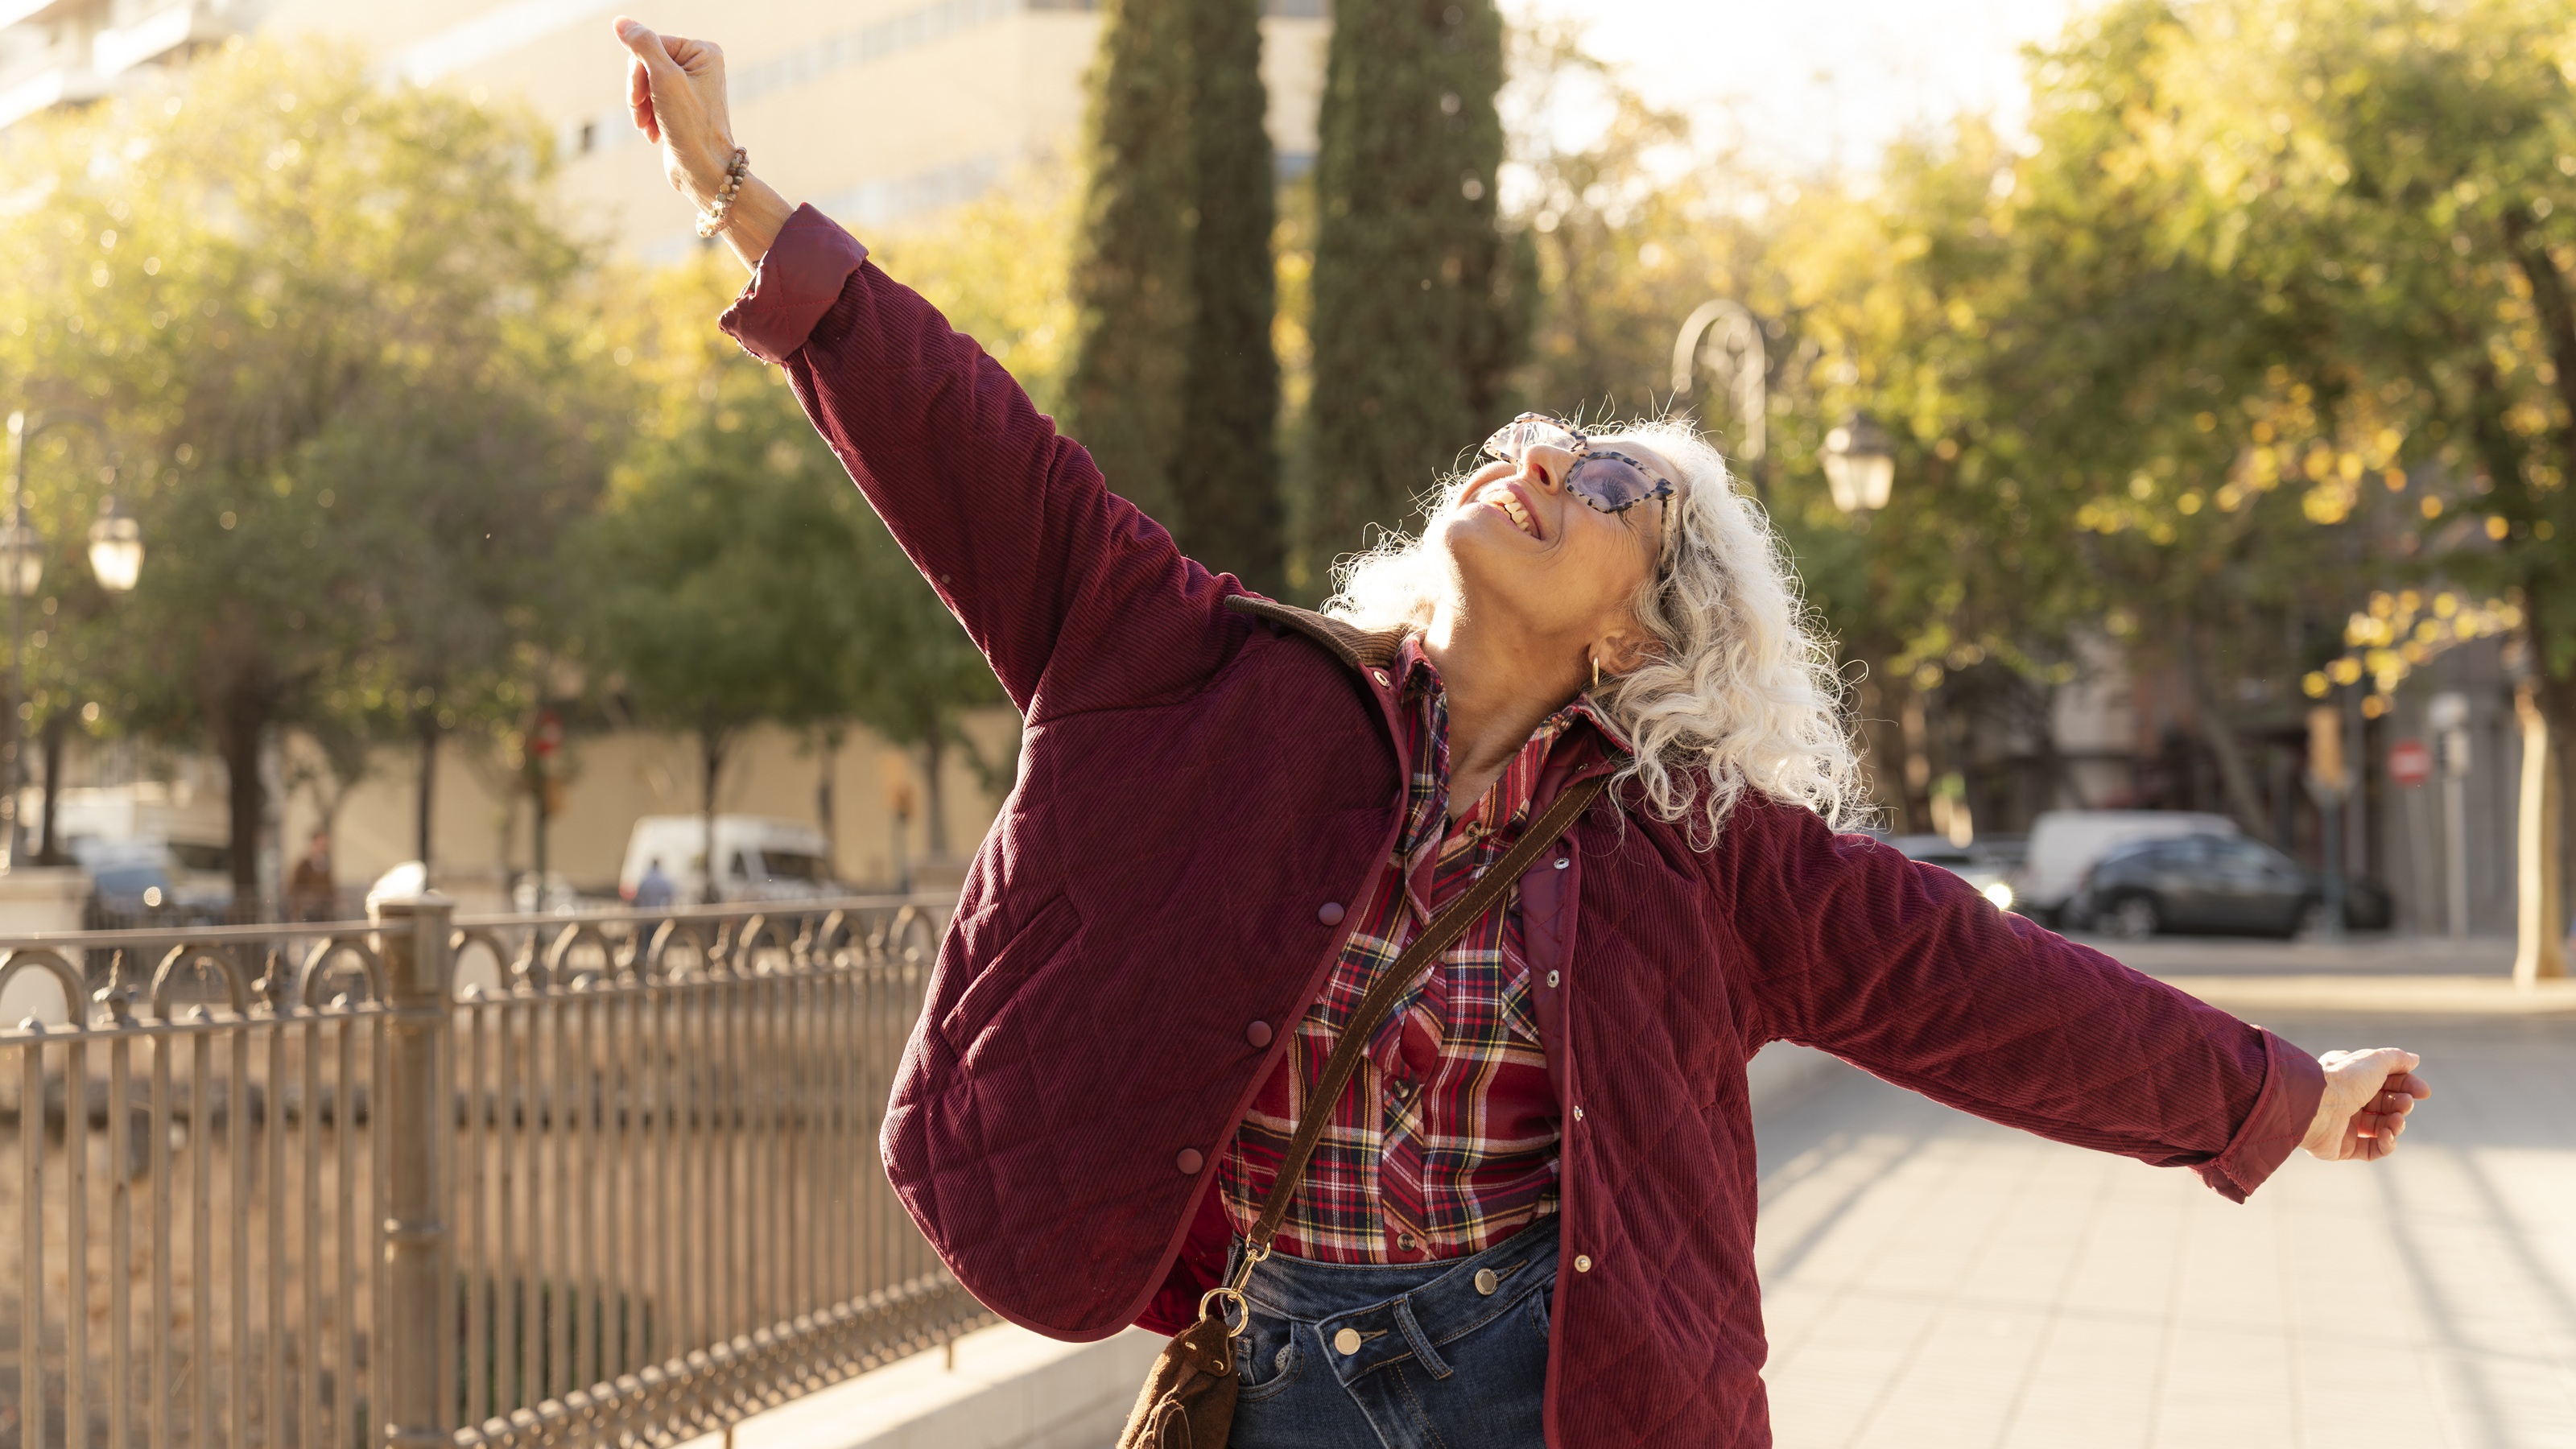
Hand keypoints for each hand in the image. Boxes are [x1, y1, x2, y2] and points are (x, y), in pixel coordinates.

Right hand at [614, 17, 737, 210]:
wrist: (703, 171)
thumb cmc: (689, 127)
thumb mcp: (663, 79)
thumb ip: (643, 45)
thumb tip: (620, 22)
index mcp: (703, 52)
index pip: (650, 45)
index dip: (638, 71)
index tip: (639, 97)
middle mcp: (700, 65)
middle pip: (646, 63)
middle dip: (638, 91)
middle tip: (642, 114)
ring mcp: (691, 86)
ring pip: (645, 83)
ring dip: (640, 106)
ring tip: (648, 128)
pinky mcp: (681, 106)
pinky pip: (652, 99)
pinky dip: (647, 116)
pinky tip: (653, 134)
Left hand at [2301, 1047, 2428, 1161]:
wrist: (2317, 1107)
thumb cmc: (2344, 1080)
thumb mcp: (2374, 1061)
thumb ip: (2396, 1059)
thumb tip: (2414, 1060)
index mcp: (2349, 1077)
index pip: (2385, 1081)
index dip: (2407, 1086)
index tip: (2424, 1092)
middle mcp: (2345, 1099)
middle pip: (2386, 1104)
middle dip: (2401, 1104)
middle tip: (2406, 1104)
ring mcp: (2344, 1124)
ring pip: (2382, 1126)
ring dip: (2396, 1124)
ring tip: (2396, 1120)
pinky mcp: (2342, 1147)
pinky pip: (2372, 1149)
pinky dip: (2386, 1143)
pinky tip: (2387, 1135)